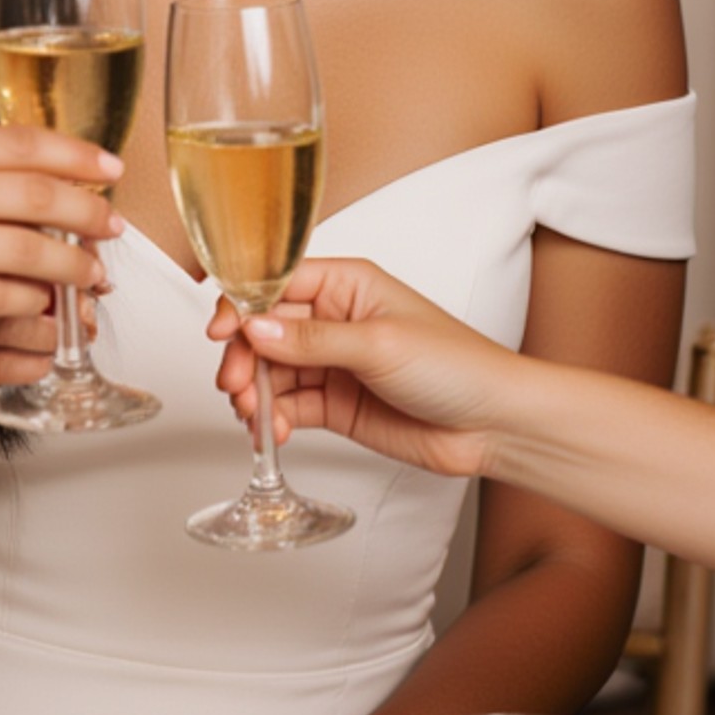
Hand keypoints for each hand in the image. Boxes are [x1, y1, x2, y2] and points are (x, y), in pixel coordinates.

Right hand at [0, 125, 121, 358]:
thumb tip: (15, 167)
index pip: (18, 142)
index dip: (76, 154)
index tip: (109, 168)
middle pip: (34, 193)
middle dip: (89, 212)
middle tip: (114, 227)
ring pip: (26, 250)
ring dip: (72, 265)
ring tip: (94, 276)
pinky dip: (32, 304)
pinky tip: (45, 307)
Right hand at [208, 257, 515, 478]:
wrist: (493, 425)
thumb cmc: (458, 367)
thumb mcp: (380, 344)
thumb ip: (313, 340)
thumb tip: (255, 329)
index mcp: (347, 285)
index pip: (275, 284)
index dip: (241, 305)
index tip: (221, 333)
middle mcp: (334, 320)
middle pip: (264, 331)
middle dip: (244, 358)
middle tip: (238, 387)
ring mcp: (332, 364)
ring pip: (271, 372)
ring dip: (254, 393)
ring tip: (255, 415)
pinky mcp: (334, 404)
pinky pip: (287, 406)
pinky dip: (272, 418)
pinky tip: (272, 430)